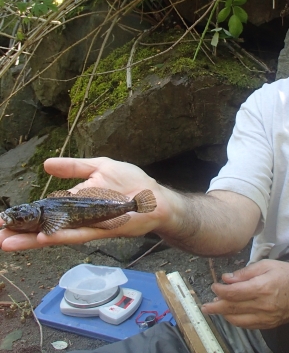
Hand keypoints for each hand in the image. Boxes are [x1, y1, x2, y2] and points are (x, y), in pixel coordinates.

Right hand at [0, 157, 171, 250]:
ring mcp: (90, 224)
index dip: (26, 215)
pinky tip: (44, 238)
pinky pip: (80, 234)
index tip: (3, 220)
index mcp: (76, 201)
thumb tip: (45, 164)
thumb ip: (74, 167)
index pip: (45, 210)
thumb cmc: (131, 181)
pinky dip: (62, 236)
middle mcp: (79, 216)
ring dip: (33, 240)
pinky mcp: (103, 230)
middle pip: (46, 226)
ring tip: (9, 242)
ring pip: (57, 235)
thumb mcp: (100, 166)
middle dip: (22, 233)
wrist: (155, 197)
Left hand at [201, 259, 288, 328]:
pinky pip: (248, 325)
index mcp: (262, 287)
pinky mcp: (270, 324)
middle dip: (216, 306)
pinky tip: (231, 315)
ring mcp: (267, 317)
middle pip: (233, 308)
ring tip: (216, 309)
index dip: (220, 291)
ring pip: (239, 320)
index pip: (234, 292)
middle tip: (205, 306)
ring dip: (224, 315)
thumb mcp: (267, 265)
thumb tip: (228, 278)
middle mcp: (264, 305)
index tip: (214, 286)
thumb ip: (246, 272)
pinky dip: (237, 320)